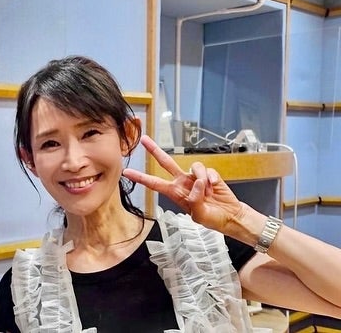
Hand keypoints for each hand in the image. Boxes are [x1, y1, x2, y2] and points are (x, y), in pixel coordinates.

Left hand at [123, 135, 246, 234]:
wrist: (231, 216)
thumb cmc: (212, 218)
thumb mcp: (200, 216)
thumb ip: (195, 201)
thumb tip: (196, 184)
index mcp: (175, 193)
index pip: (154, 184)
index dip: (141, 178)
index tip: (127, 172)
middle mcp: (183, 182)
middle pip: (166, 162)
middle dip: (154, 150)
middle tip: (143, 139)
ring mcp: (195, 177)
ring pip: (194, 167)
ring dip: (201, 179)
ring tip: (208, 193)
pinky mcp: (209, 174)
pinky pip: (207, 170)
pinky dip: (211, 179)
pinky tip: (215, 187)